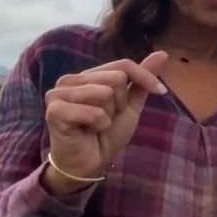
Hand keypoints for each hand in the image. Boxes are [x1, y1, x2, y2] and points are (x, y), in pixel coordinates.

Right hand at [42, 52, 168, 194]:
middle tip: (105, 120)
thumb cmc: (106, 134)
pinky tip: (86, 132)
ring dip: (108, 115)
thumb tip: (162, 53)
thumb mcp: (131, 105)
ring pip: (104, 93)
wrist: (90, 163)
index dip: (144, 77)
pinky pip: (93, 112)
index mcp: (87, 76)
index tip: (161, 91)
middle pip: (115, 79)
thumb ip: (141, 80)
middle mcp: (70, 79)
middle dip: (120, 104)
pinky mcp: (55, 110)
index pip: (122, 65)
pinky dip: (98, 125)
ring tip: (95, 125)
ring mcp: (58, 93)